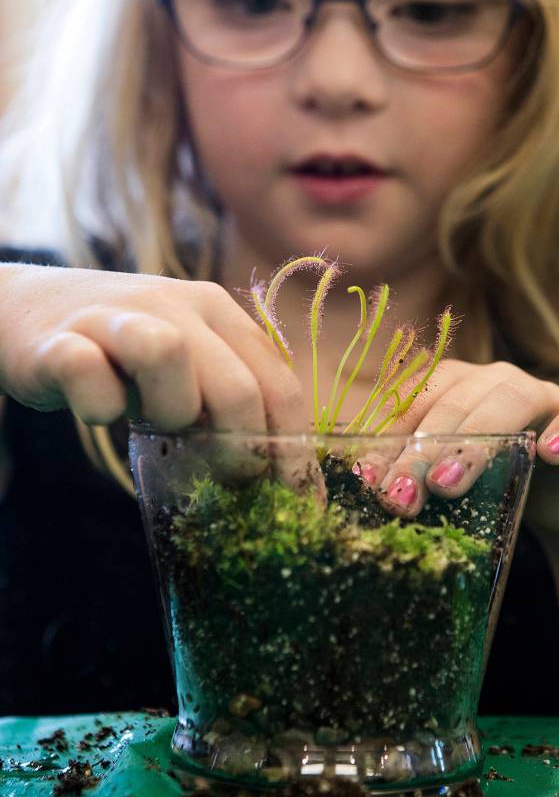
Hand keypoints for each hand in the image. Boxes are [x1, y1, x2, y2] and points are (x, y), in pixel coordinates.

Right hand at [0, 264, 321, 489]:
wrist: (22, 311)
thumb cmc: (119, 355)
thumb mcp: (185, 364)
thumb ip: (226, 395)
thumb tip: (277, 470)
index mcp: (214, 310)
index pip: (277, 380)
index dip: (292, 445)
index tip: (293, 493)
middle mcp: (172, 304)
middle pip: (236, 383)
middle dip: (243, 446)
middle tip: (228, 476)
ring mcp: (113, 317)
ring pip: (168, 355)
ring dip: (172, 412)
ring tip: (154, 423)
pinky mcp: (58, 339)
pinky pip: (88, 373)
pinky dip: (99, 405)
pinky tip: (100, 411)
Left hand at [355, 359, 558, 541]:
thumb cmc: (497, 483)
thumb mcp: (451, 479)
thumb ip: (416, 474)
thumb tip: (365, 484)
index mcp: (454, 387)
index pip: (415, 401)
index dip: (390, 439)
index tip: (368, 481)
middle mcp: (496, 380)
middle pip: (455, 402)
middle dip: (423, 450)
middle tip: (401, 495)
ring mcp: (546, 392)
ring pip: (511, 400)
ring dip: (477, 440)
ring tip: (447, 484)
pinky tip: (550, 453)